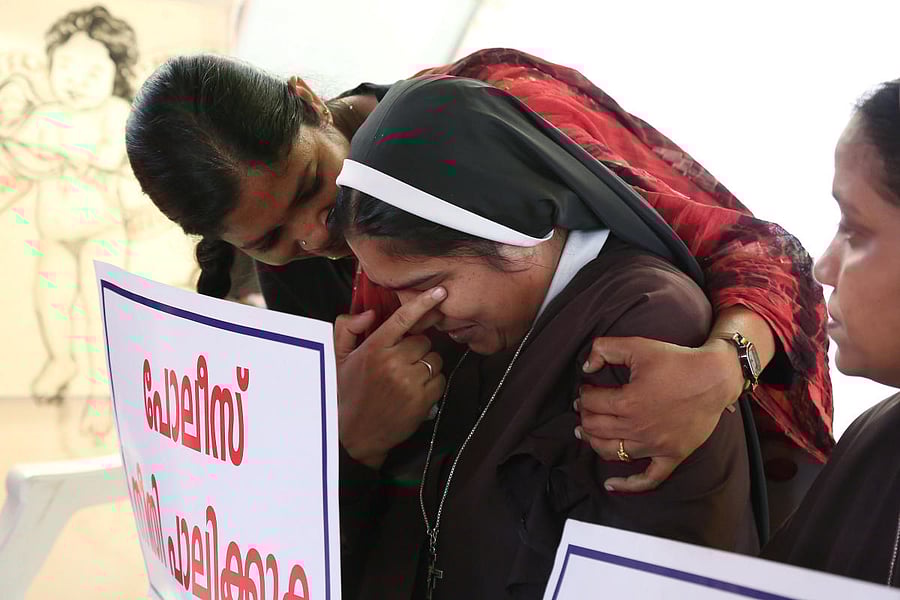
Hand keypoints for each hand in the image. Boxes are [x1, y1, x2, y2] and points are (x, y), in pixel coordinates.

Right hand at [335, 287, 447, 468]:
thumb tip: (370, 314)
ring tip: (407, 380)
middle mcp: (393, 362)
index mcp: (374, 347)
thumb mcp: (338, 358)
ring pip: (434, 360)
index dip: (424, 303)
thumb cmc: (346, 393)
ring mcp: (409, 381)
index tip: (440, 292)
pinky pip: (440, 381)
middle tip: (402, 363)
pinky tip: (415, 392)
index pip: (403, 319)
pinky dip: (432, 385)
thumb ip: (347, 329)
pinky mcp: (422, 400)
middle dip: (417, 349)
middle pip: (424, 341)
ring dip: (426, 367)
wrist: (353, 435)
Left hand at [575, 336, 742, 492]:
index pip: (592, 403)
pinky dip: (628, 485)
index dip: (584, 395)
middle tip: (584, 409)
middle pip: (596, 427)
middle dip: (585, 416)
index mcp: (628, 401)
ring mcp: (656, 445)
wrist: (716, 377)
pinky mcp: (672, 455)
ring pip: (612, 452)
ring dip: (594, 442)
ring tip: (587, 433)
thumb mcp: (638, 346)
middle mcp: (639, 428)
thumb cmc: (678, 361)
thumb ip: (605, 349)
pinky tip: (610, 484)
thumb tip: (587, 366)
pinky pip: (648, 478)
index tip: (586, 390)